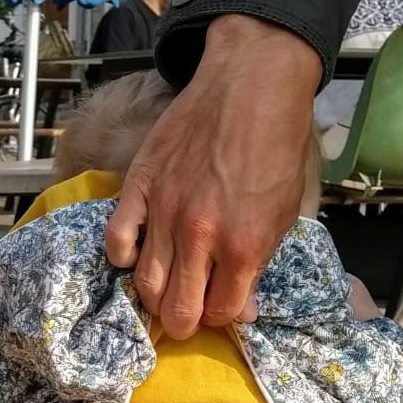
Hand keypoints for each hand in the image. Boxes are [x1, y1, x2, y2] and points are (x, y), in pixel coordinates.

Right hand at [106, 14, 318, 337]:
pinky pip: (117, 241)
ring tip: (166, 289)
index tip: (222, 304)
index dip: (222, 315)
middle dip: (185, 320)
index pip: (221, 313)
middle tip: (188, 312)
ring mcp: (164, 212)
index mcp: (244, 245)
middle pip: (177, 309)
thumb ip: (261, 263)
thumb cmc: (278, 143)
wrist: (252, 81)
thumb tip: (243, 309)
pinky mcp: (139, 188)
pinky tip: (139, 253)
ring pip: (144, 284)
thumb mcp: (285, 210)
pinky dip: (124, 257)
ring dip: (156, 297)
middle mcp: (199, 236)